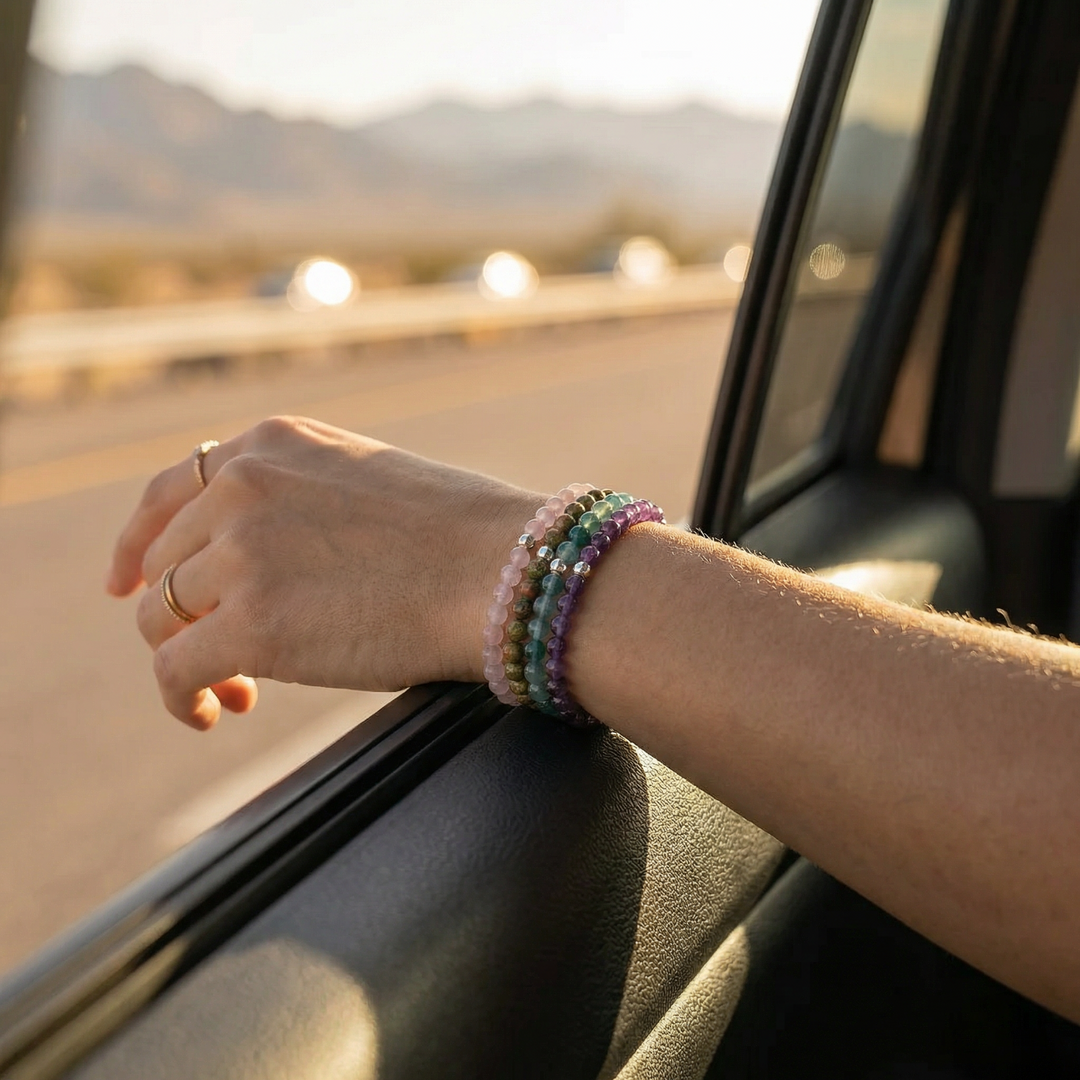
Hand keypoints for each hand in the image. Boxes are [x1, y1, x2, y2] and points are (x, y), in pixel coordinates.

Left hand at [107, 416, 538, 728]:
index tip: (127, 584)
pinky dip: (182, 699)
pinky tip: (214, 714)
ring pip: (160, 619)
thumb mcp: (366, 479)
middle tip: (217, 654)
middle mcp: (243, 487)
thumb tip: (263, 561)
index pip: (171, 491)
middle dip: (178, 613)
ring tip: (231, 691)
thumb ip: (300, 499)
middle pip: (163, 564)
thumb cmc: (463, 534)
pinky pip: (175, 671)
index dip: (140, 544)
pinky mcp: (251, 626)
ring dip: (186, 659)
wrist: (504, 570)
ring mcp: (242, 554)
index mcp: (273, 445)